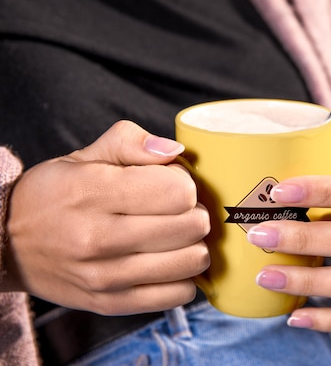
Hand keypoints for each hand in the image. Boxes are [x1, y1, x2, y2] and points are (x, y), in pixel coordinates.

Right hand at [2, 121, 210, 314]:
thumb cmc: (54, 195)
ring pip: (191, 262)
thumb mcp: (84, 156)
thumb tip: (176, 151)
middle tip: (177, 210)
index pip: (178, 192)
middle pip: (191, 226)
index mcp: (94, 194)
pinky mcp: (111, 304)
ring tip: (174, 236)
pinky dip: (183, 277)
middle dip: (194, 212)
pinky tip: (166, 261)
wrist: (6, 245)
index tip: (171, 184)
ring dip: (193, 245)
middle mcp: (99, 239)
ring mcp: (106, 278)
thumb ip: (131, 142)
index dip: (184, 183)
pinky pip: (178, 295)